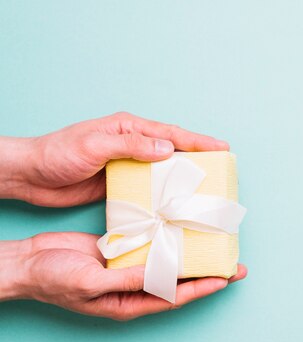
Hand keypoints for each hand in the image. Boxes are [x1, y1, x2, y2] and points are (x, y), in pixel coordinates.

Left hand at [0, 112, 228, 206]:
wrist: (31, 175)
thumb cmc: (59, 154)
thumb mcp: (95, 145)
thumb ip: (131, 145)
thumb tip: (168, 149)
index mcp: (129, 128)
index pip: (171, 133)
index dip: (198, 141)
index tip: (222, 148)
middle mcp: (132, 143)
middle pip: (173, 150)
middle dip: (199, 158)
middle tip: (223, 170)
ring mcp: (128, 164)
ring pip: (164, 170)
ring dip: (184, 179)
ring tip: (206, 190)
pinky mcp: (121, 183)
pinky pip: (149, 187)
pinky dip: (165, 194)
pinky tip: (176, 205)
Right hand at [0, 232, 246, 319]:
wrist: (28, 261)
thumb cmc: (53, 279)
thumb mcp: (91, 282)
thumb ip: (126, 279)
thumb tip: (160, 275)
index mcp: (129, 302)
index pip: (175, 296)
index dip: (202, 288)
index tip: (227, 278)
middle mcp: (134, 287)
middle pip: (178, 280)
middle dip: (206, 272)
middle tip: (234, 261)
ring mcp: (128, 268)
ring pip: (167, 262)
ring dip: (190, 253)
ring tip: (214, 242)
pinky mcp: (121, 250)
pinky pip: (150, 245)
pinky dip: (167, 238)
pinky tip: (182, 227)